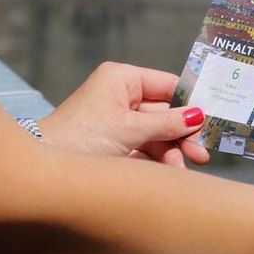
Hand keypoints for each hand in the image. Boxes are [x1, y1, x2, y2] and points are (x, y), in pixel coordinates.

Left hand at [38, 62, 209, 166]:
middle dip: (182, 135)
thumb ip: (168, 123)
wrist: (43, 172)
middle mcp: (121, 96)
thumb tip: (199, 116)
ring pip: (157, 134)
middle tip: (200, 153)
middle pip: (165, 113)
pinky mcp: (114, 144)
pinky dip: (158, 161)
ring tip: (182, 170)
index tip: (210, 120)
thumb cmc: (80, 138)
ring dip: (172, 152)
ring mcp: (118, 121)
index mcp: (122, 79)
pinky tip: (171, 173)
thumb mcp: (130, 129)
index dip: (190, 103)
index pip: (168, 85)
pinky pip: (145, 149)